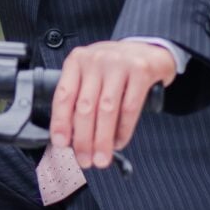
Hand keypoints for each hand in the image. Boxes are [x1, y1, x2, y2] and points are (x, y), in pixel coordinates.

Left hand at [50, 40, 176, 168]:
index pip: (64, 95)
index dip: (61, 122)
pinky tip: (119, 142)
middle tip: (84, 160)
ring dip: (103, 139)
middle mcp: (95, 60)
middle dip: (83, 138)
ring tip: (101, 158)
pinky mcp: (140, 71)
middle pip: (85, 106)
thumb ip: (80, 97)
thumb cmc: (114, 68)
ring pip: (107, 110)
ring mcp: (119, 64)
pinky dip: (124, 129)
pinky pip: (129, 107)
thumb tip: (70, 137)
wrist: (148, 49)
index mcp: (77, 61)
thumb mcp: (91, 73)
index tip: (61, 144)